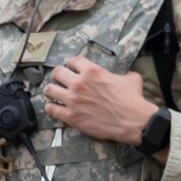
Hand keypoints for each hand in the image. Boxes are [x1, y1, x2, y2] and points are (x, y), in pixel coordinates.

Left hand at [41, 56, 159, 145]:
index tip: (72, 68)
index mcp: (92, 71)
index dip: (72, 64)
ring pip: (49, 90)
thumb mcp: (129, 78)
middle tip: (61, 80)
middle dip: (58, 75)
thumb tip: (121, 75)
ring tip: (56, 94)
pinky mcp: (70, 116)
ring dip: (51, 91)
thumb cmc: (132, 99)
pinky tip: (55, 107)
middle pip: (56, 73)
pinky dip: (51, 107)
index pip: (73, 60)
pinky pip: (50, 109)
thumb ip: (120, 73)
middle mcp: (79, 83)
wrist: (131, 120)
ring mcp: (72, 100)